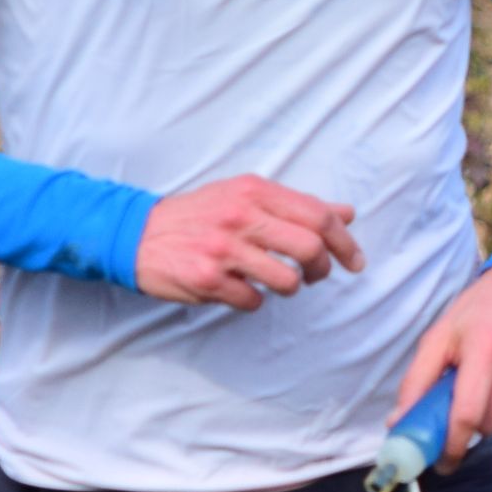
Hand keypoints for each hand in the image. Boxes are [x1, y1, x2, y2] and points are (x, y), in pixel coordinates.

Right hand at [134, 175, 363, 309]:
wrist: (137, 234)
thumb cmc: (200, 215)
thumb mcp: (245, 197)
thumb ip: (296, 206)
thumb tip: (346, 214)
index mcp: (253, 191)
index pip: (318, 215)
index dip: (344, 242)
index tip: (355, 261)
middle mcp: (240, 216)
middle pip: (310, 248)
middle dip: (321, 268)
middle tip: (315, 275)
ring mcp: (223, 249)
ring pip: (287, 281)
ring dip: (288, 287)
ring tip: (271, 280)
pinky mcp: (207, 279)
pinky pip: (253, 301)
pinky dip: (253, 299)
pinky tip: (238, 287)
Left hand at [387, 261, 491, 470]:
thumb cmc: (481, 309)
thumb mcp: (441, 334)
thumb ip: (417, 381)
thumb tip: (399, 424)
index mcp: (484, 346)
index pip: (468, 414)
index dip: (452, 445)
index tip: (442, 462)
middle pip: (490, 423)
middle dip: (472, 425)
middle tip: (465, 408)